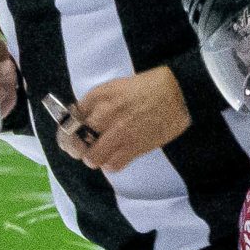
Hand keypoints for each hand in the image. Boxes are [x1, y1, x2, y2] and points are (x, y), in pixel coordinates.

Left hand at [50, 67, 191, 173]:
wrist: (180, 93)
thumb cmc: (151, 85)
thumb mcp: (118, 85)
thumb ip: (100, 100)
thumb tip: (85, 116)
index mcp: (101, 96)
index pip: (73, 116)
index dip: (69, 127)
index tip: (71, 132)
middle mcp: (106, 114)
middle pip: (76, 140)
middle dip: (76, 146)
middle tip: (82, 148)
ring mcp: (119, 133)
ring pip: (92, 157)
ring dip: (93, 158)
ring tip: (99, 155)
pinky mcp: (135, 147)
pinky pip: (113, 165)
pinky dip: (111, 164)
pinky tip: (114, 158)